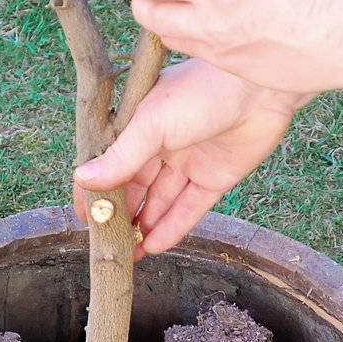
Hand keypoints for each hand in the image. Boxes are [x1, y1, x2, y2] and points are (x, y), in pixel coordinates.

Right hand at [73, 59, 305, 255]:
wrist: (260, 87)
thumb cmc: (200, 93)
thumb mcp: (151, 125)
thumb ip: (120, 158)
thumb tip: (82, 180)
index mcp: (141, 126)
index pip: (111, 163)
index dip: (97, 191)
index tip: (85, 218)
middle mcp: (162, 145)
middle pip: (136, 187)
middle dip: (122, 214)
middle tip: (107, 243)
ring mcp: (189, 163)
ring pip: (161, 202)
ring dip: (145, 226)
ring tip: (128, 254)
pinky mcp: (214, 178)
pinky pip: (189, 208)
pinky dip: (173, 227)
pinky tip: (154, 247)